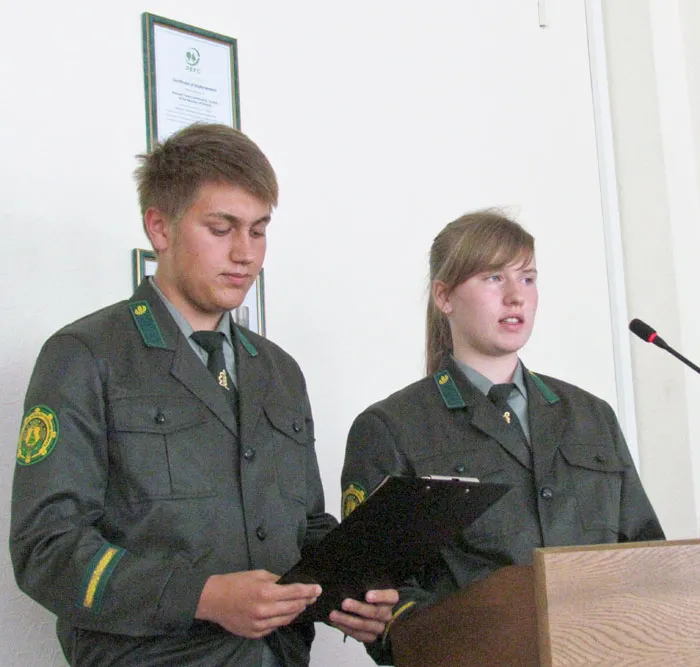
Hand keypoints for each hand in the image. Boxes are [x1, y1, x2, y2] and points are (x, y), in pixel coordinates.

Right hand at [195, 570, 320, 637]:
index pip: (295, 592)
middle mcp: (265, 610)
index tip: (318, 589)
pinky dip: (281, 620)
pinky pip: (274, 627)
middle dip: (306, 601)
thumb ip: (277, 579)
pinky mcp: (255, 633)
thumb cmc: (236, 583)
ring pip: (286, 620)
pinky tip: (285, 614)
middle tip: (313, 596)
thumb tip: (292, 582)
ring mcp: (259, 624)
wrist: (213, 599)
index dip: (309, 590)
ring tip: (302, 605)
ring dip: (296, 612)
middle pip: (294, 607)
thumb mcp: (258, 574)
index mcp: (266, 592)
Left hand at [328, 589, 398, 643]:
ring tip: (334, 615)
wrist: (371, 608)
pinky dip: (346, 629)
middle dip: (358, 608)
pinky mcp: (371, 636)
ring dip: (348, 620)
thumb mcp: (371, 585)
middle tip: (344, 603)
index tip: (367, 595)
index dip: (380, 596)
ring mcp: (380, 627)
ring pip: (365, 625)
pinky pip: (359, 635)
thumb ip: (365, 583)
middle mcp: (387, 614)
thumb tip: (350, 578)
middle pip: (375, 612)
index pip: (391, 596)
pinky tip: (336, 623)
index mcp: (391, 599)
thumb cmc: (368, 592)